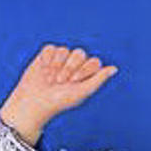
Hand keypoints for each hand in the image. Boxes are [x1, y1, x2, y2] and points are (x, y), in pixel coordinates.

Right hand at [0, 44, 116, 143]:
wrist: (35, 102)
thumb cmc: (60, 100)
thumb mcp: (81, 92)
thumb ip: (98, 80)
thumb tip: (115, 69)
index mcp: (87, 73)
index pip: (94, 62)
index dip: (83, 70)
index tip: (73, 82)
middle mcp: (76, 63)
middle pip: (79, 53)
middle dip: (69, 68)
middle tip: (60, 82)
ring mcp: (62, 57)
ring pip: (64, 50)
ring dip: (56, 66)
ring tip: (51, 79)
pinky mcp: (48, 54)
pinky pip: (51, 49)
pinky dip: (47, 59)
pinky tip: (44, 69)